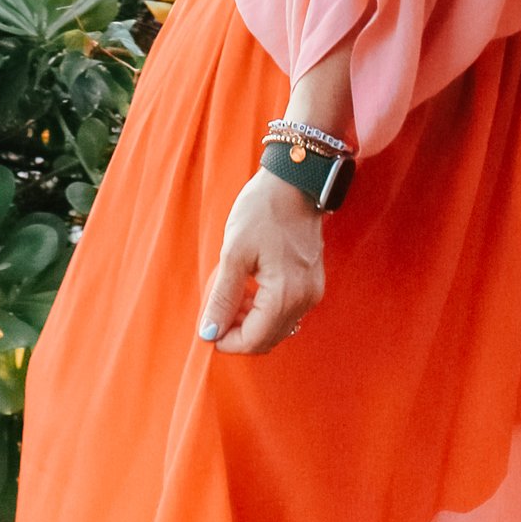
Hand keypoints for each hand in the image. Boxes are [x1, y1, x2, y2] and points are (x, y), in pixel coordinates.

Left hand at [197, 169, 324, 355]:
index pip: (254, 341)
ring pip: (277, 327)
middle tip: (217, 308)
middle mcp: (305, 300)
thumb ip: (222, 296)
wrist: (294, 180)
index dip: (226, 341)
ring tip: (232, 294)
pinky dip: (265, 309)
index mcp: (286, 295)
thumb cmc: (263, 210)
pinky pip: (287, 311)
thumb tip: (209, 333)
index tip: (207, 327)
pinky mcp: (312, 282)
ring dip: (251, 321)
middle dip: (238, 331)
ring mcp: (312, 292)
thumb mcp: (234, 252)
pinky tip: (250, 288)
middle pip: (267, 339)